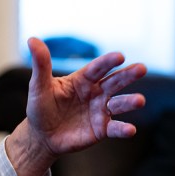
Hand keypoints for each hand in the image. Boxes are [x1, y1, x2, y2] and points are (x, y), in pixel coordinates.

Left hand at [5, 37, 146, 175]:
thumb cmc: (40, 107)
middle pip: (115, 82)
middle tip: (141, 68)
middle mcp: (96, 92)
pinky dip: (123, 129)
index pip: (97, 68)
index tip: (120, 56)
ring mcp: (100, 111)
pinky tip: (130, 130)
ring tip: (140, 100)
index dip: (108, 62)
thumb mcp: (38, 86)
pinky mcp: (101, 129)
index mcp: (82, 79)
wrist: (41, 136)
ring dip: (130, 102)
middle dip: (128, 75)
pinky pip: (114, 128)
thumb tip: (32, 40)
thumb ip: (41, 64)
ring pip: (119, 104)